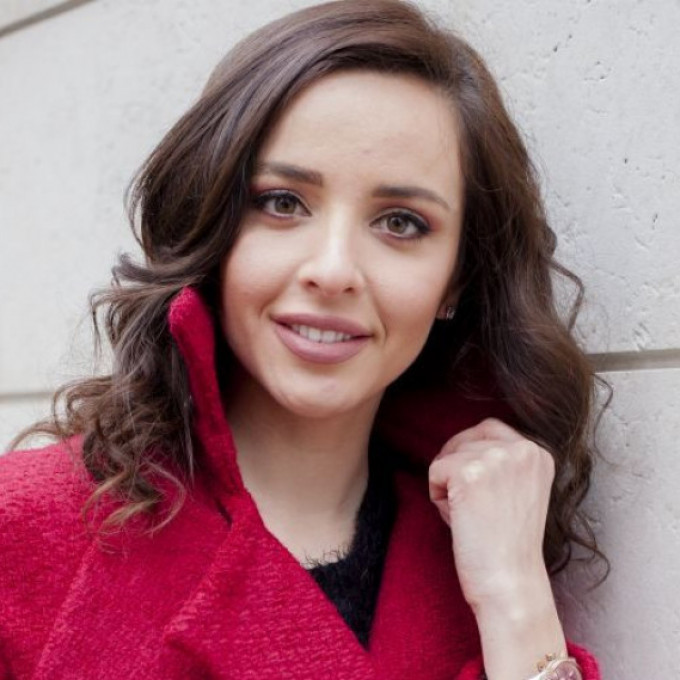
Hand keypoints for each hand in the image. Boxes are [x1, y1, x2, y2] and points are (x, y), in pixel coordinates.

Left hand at [428, 418, 555, 612]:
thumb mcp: (518, 489)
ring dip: (449, 486)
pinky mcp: (469, 472)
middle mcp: (522, 449)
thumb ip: (500, 462)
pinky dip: (437, 496)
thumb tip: (458, 444)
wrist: (510, 583)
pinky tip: (459, 520)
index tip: (472, 484)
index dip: (470, 451)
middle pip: (466, 439)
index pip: (490, 428)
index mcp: (538, 453)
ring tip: (470, 518)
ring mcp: (496, 458)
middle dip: (458, 469)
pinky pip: (434, 470)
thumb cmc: (507, 544)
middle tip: (473, 508)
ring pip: (448, 456)